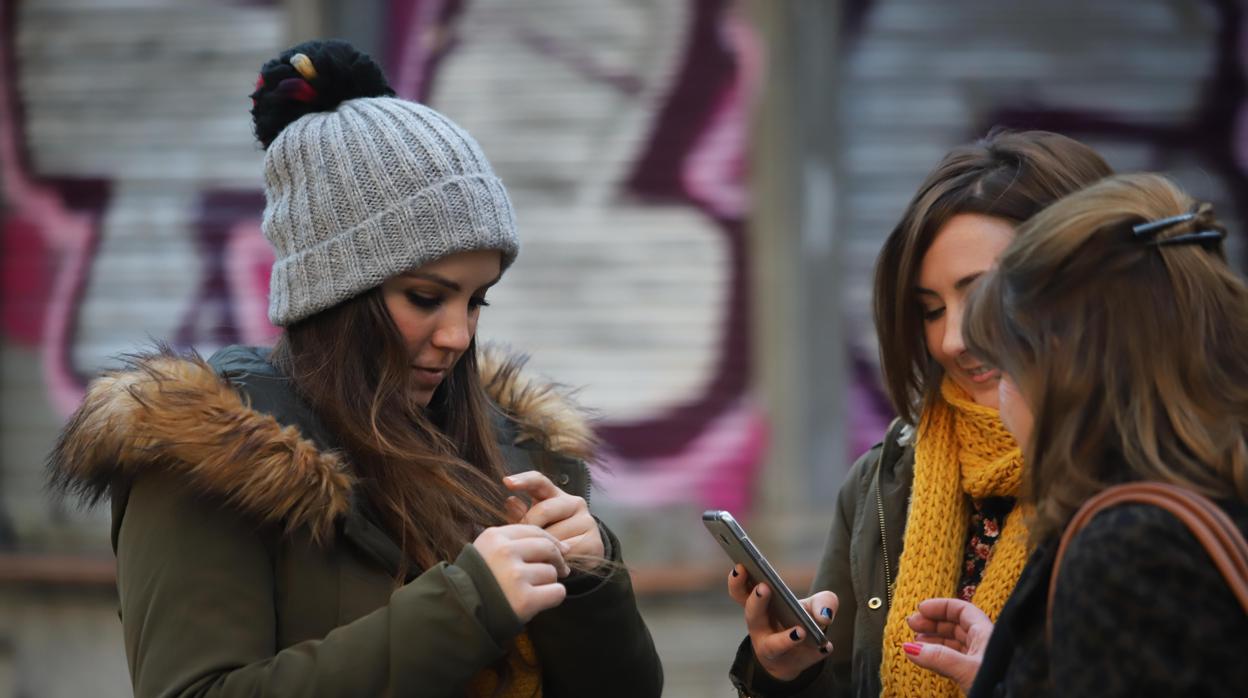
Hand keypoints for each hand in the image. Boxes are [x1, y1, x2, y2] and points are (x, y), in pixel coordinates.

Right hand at [473, 524, 570, 621]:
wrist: (459, 616)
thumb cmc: (477, 584)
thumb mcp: (486, 553)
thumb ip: (516, 544)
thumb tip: (564, 546)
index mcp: (494, 537)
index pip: (535, 531)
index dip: (551, 542)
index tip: (561, 551)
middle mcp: (504, 553)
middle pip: (548, 548)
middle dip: (557, 560)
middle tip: (560, 571)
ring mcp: (515, 576)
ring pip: (551, 572)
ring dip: (548, 583)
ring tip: (531, 591)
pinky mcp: (525, 600)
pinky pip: (557, 592)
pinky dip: (552, 597)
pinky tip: (540, 601)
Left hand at [503, 471, 603, 562]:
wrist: (581, 558)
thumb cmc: (551, 537)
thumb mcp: (534, 525)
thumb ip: (521, 514)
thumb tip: (510, 502)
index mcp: (555, 495)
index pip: (540, 481)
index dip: (524, 480)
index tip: (507, 482)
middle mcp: (574, 503)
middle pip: (543, 510)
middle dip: (529, 528)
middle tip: (523, 543)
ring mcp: (587, 521)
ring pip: (555, 535)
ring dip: (543, 549)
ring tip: (540, 557)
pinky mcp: (594, 541)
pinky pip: (567, 552)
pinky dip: (557, 561)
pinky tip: (553, 564)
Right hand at [727, 564, 836, 681]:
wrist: (798, 655)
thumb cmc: (799, 621)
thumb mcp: (812, 606)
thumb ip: (823, 601)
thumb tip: (825, 615)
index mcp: (758, 607)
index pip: (740, 593)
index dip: (737, 581)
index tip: (740, 567)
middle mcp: (759, 628)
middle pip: (752, 615)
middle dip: (756, 601)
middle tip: (764, 587)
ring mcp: (772, 649)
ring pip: (773, 646)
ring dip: (785, 639)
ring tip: (801, 631)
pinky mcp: (791, 665)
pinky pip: (802, 659)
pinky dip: (815, 652)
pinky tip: (826, 646)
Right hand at [904, 597, 993, 693]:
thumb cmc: (1000, 687)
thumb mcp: (966, 670)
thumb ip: (939, 658)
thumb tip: (912, 648)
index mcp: (986, 634)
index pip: (961, 610)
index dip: (940, 607)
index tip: (920, 609)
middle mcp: (983, 644)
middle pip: (954, 625)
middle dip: (932, 622)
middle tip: (912, 624)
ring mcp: (978, 660)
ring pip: (953, 643)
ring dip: (932, 640)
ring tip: (915, 642)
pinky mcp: (974, 675)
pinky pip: (952, 659)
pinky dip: (937, 655)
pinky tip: (925, 657)